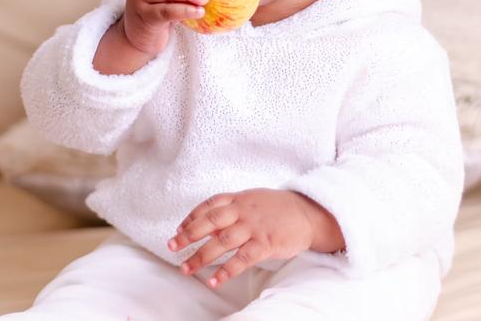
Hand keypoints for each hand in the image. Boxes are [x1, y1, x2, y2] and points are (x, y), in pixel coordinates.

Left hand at [167, 188, 314, 287]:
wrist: (308, 212)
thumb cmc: (278, 208)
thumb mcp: (253, 200)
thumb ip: (232, 209)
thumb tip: (208, 223)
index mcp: (240, 199)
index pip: (210, 205)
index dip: (191, 216)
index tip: (178, 229)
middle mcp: (244, 210)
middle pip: (210, 222)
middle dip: (188, 235)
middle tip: (172, 247)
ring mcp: (254, 227)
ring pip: (222, 241)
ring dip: (202, 256)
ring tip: (186, 269)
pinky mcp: (266, 243)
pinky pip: (242, 258)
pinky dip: (226, 270)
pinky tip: (214, 280)